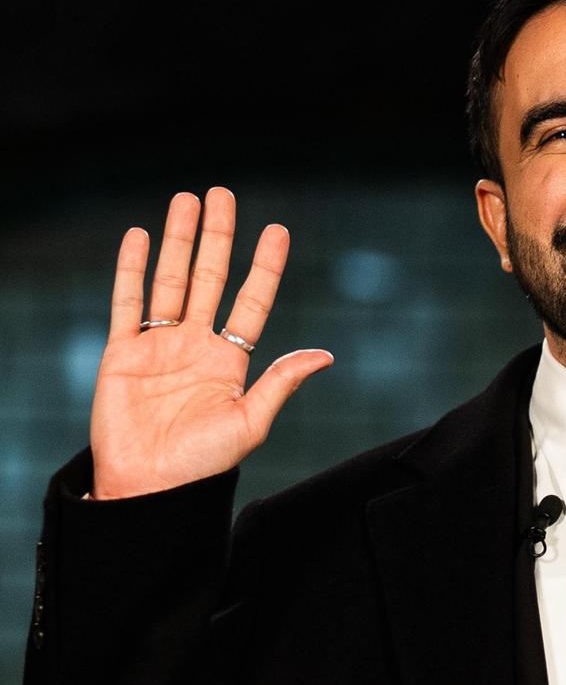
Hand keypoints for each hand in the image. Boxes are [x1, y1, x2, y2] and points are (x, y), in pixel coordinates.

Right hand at [91, 188, 333, 498]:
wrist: (146, 490)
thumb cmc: (200, 468)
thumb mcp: (250, 424)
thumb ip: (280, 383)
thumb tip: (325, 355)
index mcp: (230, 363)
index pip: (251, 302)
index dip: (264, 267)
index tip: (276, 230)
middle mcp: (196, 348)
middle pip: (209, 279)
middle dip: (217, 237)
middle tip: (223, 194)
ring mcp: (158, 348)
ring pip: (170, 281)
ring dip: (179, 241)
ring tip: (187, 200)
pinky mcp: (121, 354)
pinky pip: (127, 303)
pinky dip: (132, 269)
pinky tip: (139, 237)